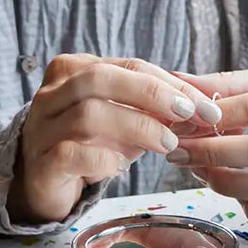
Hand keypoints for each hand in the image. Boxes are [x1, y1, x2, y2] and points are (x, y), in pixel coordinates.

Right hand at [10, 55, 222, 223]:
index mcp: (74, 69)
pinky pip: (72, 153)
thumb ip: (153, 108)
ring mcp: (42, 127)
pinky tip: (122, 167)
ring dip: (137, 127)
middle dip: (153, 94)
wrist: (44, 183)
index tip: (206, 105)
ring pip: (89, 114)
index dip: (171, 83)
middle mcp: (53, 93)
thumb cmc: (89, 143)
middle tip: (188, 115)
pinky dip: (104, 158)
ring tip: (167, 144)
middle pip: (103, 78)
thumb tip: (201, 107)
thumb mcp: (123, 118)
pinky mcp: (41, 163)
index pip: (129, 65)